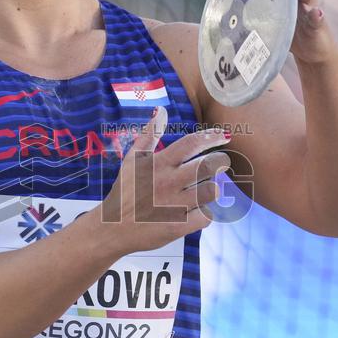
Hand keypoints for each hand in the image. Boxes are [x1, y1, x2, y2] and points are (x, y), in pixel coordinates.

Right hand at [99, 106, 231, 253]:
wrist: (112, 228)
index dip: (212, 137)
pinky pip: (205, 217)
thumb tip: (161, 110)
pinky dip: (205, 214)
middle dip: (220, 162)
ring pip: (211, 191)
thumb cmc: (125, 191)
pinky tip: (197, 210)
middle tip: (220, 163)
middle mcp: (168, 182)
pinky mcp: (178, 227)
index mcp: (158, 164)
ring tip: (206, 188)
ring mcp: (174, 206)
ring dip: (213, 188)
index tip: (224, 136)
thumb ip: (149, 135)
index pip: (191, 143)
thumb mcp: (132, 159)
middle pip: (208, 166)